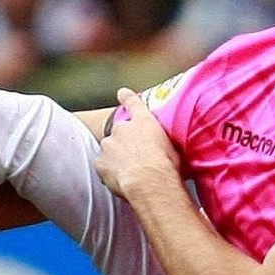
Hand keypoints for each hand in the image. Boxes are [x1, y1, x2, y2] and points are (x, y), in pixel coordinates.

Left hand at [95, 87, 179, 201]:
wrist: (149, 180)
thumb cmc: (166, 164)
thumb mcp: (173, 148)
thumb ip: (164, 143)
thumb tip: (167, 149)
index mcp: (143, 122)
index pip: (133, 103)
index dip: (127, 97)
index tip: (122, 93)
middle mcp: (122, 129)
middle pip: (119, 133)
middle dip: (124, 143)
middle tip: (136, 159)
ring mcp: (109, 145)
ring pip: (109, 150)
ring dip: (115, 158)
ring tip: (129, 173)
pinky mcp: (100, 163)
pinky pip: (103, 168)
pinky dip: (109, 173)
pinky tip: (120, 181)